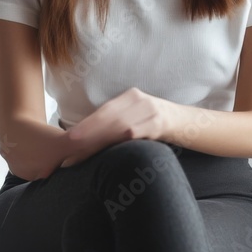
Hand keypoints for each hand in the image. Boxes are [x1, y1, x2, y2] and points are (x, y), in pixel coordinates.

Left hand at [58, 87, 172, 167]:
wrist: (181, 121)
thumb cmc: (150, 120)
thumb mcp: (133, 113)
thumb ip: (113, 121)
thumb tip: (80, 137)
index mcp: (131, 96)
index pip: (105, 111)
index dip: (87, 124)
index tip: (71, 137)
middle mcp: (141, 102)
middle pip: (111, 119)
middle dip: (89, 135)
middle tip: (70, 148)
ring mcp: (152, 114)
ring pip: (122, 129)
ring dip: (101, 143)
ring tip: (83, 155)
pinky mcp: (158, 127)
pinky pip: (135, 136)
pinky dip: (120, 145)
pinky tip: (109, 154)